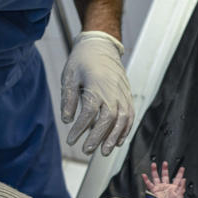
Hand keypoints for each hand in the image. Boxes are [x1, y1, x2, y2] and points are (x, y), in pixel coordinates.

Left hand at [61, 31, 133, 155]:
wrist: (101, 45)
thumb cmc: (83, 60)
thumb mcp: (70, 76)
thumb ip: (69, 99)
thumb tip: (67, 120)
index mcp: (96, 86)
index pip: (88, 113)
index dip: (79, 129)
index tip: (71, 140)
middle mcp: (112, 92)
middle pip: (108, 120)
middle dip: (97, 137)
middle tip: (87, 150)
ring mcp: (122, 94)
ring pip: (122, 120)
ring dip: (114, 138)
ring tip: (105, 151)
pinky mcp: (127, 96)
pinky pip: (130, 116)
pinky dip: (125, 130)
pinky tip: (118, 141)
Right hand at [141, 161, 185, 197]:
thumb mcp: (180, 196)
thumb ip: (182, 187)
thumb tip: (184, 179)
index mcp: (173, 187)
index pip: (177, 178)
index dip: (180, 173)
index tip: (182, 168)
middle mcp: (166, 186)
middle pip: (165, 175)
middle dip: (165, 169)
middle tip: (165, 163)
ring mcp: (159, 188)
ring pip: (156, 178)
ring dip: (154, 171)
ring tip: (153, 164)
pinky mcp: (154, 191)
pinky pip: (149, 184)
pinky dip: (146, 180)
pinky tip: (144, 175)